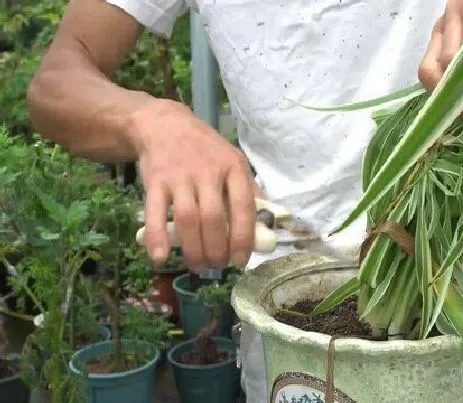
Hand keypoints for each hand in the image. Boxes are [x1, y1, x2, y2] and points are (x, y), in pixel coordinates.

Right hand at [131, 99, 256, 271]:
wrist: (164, 125)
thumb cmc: (204, 149)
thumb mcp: (233, 160)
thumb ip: (249, 189)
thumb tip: (267, 221)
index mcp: (233, 168)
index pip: (243, 207)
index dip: (244, 238)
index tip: (240, 260)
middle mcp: (207, 172)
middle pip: (213, 219)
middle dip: (216, 250)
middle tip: (216, 265)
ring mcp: (180, 176)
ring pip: (187, 219)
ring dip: (193, 249)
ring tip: (197, 265)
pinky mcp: (155, 181)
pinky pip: (155, 212)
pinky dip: (157, 237)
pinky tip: (160, 257)